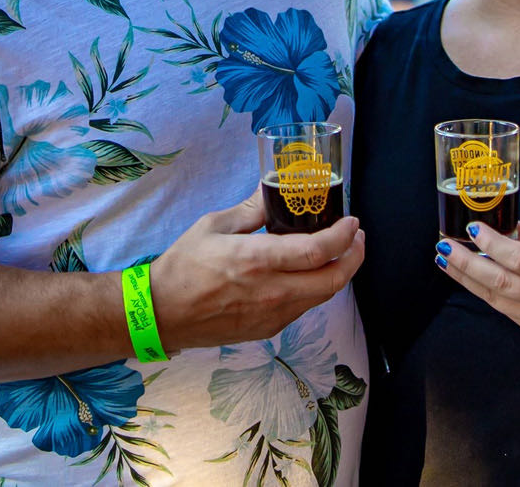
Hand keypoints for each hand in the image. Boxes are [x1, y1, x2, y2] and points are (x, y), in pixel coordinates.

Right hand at [148, 191, 364, 351]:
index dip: (343, 236)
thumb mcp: (213, 227)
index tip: (351, 222)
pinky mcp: (268, 329)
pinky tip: (307, 274)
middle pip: (332, 280)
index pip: (317, 250)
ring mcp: (273, 315)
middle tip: (356, 238)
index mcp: (258, 261)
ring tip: (337, 253)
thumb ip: (250, 210)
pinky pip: (303, 308)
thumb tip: (271, 190)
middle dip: (354, 258)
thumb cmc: (183, 267)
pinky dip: (314, 288)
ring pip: (321, 296)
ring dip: (337, 274)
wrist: (163, 313)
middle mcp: (272, 292)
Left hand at [435, 220, 519, 355]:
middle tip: (443, 245)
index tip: (472, 228)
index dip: (492, 244)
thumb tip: (502, 225)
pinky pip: (505, 310)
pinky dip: (484, 292)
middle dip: (466, 263)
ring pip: (497, 298)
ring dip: (466, 278)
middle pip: (501, 282)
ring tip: (445, 259)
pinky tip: (468, 278)